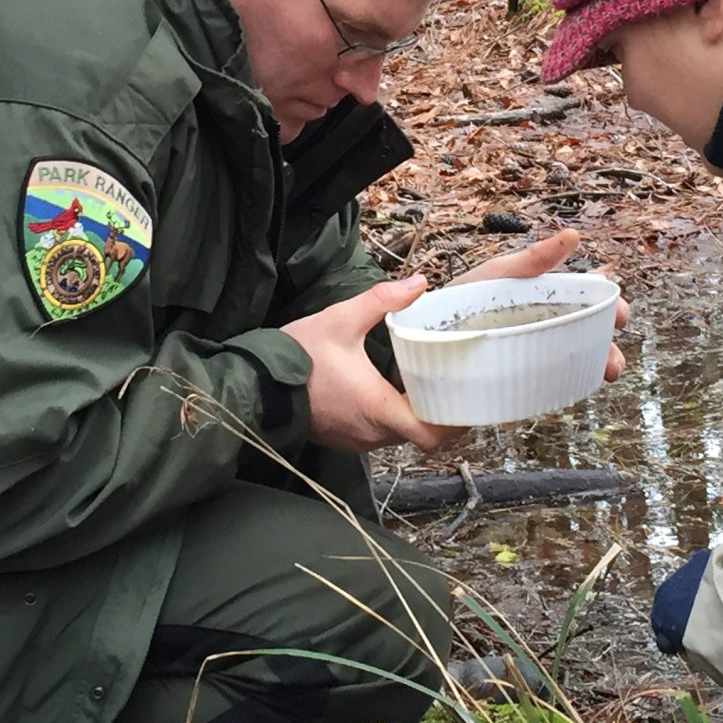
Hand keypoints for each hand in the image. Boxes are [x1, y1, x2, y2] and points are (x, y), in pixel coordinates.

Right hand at [281, 277, 463, 453]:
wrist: (256, 383)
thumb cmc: (299, 355)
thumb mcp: (341, 319)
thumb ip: (383, 300)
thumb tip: (420, 282)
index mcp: (378, 408)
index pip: (431, 435)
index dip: (455, 421)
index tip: (466, 397)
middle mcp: (372, 433)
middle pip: (422, 435)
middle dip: (441, 411)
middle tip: (454, 381)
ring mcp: (359, 441)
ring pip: (402, 436)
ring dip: (417, 415)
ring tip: (429, 383)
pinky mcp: (347, 440)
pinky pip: (382, 435)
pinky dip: (395, 418)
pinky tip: (395, 391)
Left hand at [451, 229, 631, 381]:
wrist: (417, 343)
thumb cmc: (456, 301)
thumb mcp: (496, 275)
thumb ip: (531, 260)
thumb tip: (573, 236)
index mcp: (536, 303)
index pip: (582, 304)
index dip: (607, 308)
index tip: (621, 314)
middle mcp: (536, 332)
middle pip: (583, 341)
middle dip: (605, 348)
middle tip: (612, 358)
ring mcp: (525, 362)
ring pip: (567, 369)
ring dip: (588, 372)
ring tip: (599, 375)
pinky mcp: (509, 390)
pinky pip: (537, 395)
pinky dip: (550, 396)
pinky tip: (555, 397)